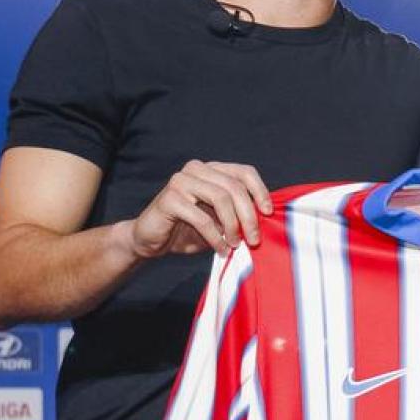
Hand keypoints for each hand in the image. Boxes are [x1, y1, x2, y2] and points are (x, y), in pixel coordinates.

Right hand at [124, 161, 271, 258]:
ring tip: (236, 245)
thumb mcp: (219, 221)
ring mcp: (181, 181)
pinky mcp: (169, 198)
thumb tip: (265, 219)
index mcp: (211, 170)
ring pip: (221, 198)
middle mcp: (197, 169)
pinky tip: (221, 249)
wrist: (151, 240)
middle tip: (255, 239)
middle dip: (249, 216)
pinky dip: (216, 237)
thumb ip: (238, 214)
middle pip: (234, 187)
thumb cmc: (189, 230)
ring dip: (233, 226)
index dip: (260, 191)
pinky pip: (202, 218)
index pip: (244, 172)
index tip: (268, 213)